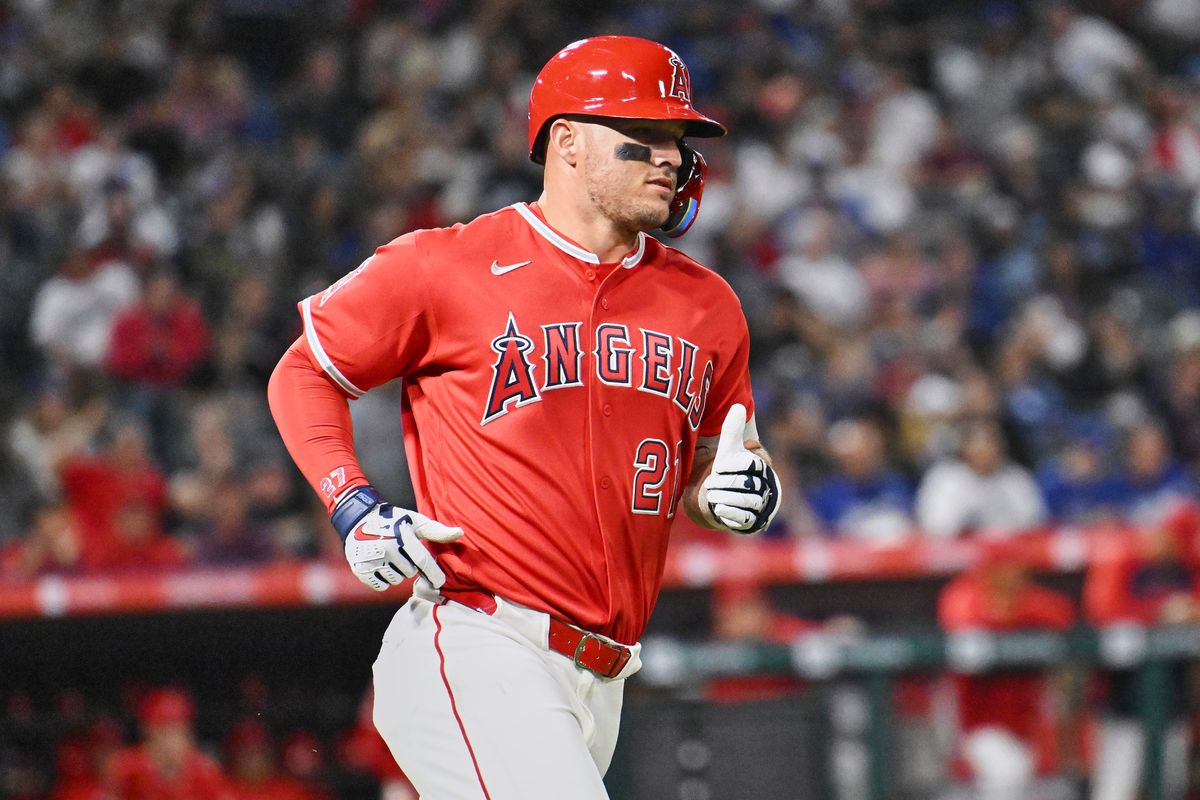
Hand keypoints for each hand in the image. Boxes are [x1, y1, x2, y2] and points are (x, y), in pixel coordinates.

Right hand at [333, 486, 463, 591]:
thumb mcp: (416, 521)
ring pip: (395, 581)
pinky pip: (381, 586)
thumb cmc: (393, 520)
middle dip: (409, 567)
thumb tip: (460, 533)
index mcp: (402, 536)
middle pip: (409, 573)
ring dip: (396, 573)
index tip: (440, 583)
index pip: (423, 561)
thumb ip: (437, 531)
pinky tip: (379, 565)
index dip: (433, 574)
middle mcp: (386, 548)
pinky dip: (382, 579)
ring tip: (389, 557)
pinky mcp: (361, 570)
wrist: (359, 518)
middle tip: (401, 553)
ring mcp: (372, 560)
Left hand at [699, 404, 780, 533]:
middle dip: (725, 482)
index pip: (749, 464)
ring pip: (745, 501)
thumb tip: (738, 406)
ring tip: (712, 495)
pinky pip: (744, 519)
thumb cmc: (733, 469)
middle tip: (711, 483)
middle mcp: (764, 486)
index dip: (731, 465)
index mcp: (760, 466)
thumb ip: (732, 430)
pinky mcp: (752, 522)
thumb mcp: (730, 449)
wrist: (735, 496)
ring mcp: (760, 505)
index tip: (719, 465)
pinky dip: (730, 513)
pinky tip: (718, 509)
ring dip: (725, 498)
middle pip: (744, 483)